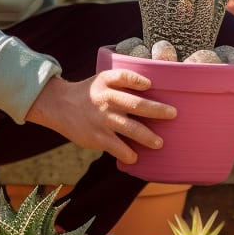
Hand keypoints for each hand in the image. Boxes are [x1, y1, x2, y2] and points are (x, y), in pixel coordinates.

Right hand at [26, 70, 174, 163]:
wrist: (59, 106)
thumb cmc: (90, 92)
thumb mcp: (102, 78)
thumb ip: (124, 78)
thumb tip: (149, 85)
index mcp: (107, 84)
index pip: (125, 77)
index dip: (139, 80)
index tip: (151, 85)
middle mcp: (106, 100)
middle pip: (134, 104)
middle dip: (156, 110)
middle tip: (173, 114)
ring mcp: (101, 120)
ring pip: (129, 129)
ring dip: (147, 137)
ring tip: (159, 143)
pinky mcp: (96, 137)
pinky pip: (117, 147)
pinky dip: (128, 153)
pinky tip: (135, 157)